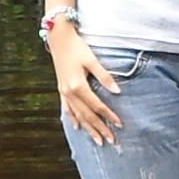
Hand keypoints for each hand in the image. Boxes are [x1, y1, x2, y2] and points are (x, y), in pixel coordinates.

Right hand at [51, 24, 122, 141]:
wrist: (58, 38)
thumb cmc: (77, 47)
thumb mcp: (92, 60)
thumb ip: (104, 76)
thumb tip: (117, 91)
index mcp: (78, 86)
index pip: (97, 106)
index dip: (109, 116)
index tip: (119, 125)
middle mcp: (69, 92)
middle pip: (87, 115)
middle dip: (99, 129)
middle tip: (111, 140)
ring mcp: (64, 92)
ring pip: (77, 115)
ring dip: (88, 128)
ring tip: (98, 140)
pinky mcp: (61, 89)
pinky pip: (67, 109)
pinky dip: (72, 119)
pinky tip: (77, 127)